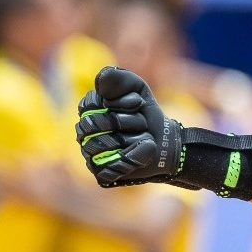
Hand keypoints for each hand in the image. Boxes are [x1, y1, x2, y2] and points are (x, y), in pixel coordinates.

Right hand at [75, 66, 183, 186]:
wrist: (167, 142)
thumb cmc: (147, 115)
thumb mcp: (137, 89)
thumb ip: (120, 78)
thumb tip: (103, 76)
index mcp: (87, 114)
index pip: (90, 105)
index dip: (119, 103)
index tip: (138, 103)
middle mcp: (84, 136)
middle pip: (96, 124)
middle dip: (129, 121)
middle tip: (143, 123)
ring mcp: (91, 157)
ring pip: (106, 145)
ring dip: (135, 138)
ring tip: (144, 137)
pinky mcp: (102, 175)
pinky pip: (113, 167)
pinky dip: (136, 157)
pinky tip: (145, 151)